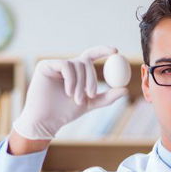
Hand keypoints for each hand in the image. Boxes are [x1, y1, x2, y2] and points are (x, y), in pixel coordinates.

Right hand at [12, 45, 128, 139]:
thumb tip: (125, 89)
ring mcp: (55, 65)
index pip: (91, 55)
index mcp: (77, 72)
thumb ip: (106, 97)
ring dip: (80, 83)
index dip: (103, 50)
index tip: (116, 51)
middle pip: (86, 62)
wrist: (46, 120)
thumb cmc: (66, 113)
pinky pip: (65, 65)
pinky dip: (71, 79)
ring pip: (76, 64)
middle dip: (91, 79)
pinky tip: (68, 92)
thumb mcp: (90, 104)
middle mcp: (66, 66)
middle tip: (91, 94)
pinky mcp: (45, 65)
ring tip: (76, 99)